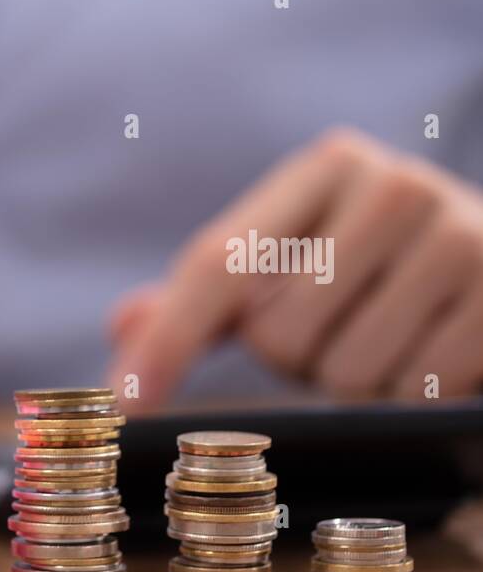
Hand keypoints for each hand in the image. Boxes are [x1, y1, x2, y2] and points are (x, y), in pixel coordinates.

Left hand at [107, 127, 482, 410]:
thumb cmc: (375, 274)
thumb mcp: (290, 268)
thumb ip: (203, 299)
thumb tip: (122, 325)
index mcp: (324, 167)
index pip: (218, 265)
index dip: (167, 342)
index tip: (126, 404)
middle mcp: (394, 184)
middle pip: (278, 334)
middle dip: (297, 357)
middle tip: (340, 330)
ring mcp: (459, 232)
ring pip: (346, 371)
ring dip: (355, 382)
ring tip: (391, 337)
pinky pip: (416, 389)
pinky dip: (414, 393)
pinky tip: (436, 353)